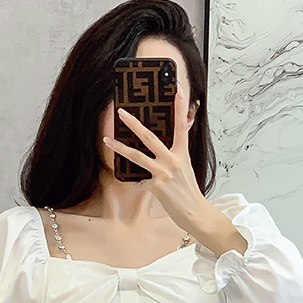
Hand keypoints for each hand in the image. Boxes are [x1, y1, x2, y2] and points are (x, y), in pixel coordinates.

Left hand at [105, 90, 207, 232]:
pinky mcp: (156, 187)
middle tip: (122, 112)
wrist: (195, 213)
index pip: (182, 126)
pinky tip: (135, 185)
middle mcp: (173, 160)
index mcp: (182, 153)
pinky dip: (135, 183)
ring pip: (137, 156)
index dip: (179, 107)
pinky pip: (138, 182)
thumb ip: (176, 155)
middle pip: (150, 137)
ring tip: (106, 140)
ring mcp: (163, 173)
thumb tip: (166, 145)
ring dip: (119, 148)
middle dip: (133, 123)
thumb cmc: (189, 191)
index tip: (177, 90)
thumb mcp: (186, 167)